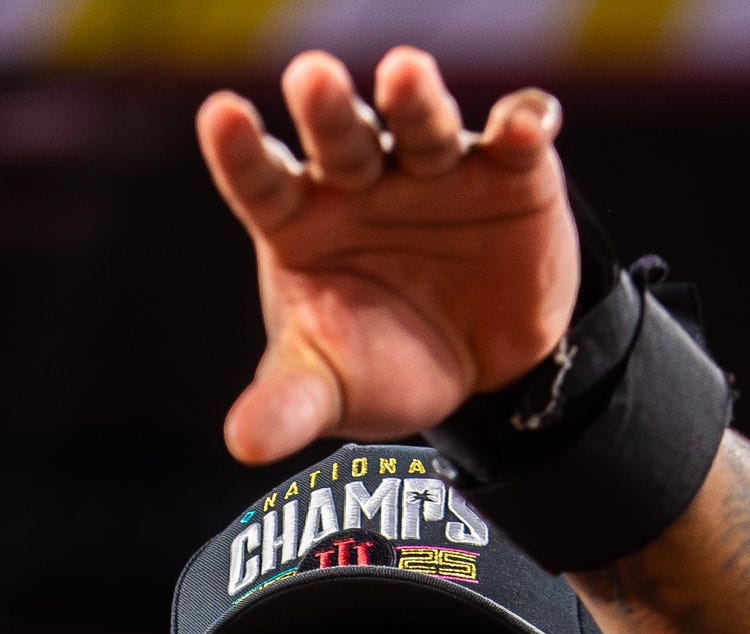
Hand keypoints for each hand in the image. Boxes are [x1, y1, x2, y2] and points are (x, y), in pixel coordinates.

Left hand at [199, 48, 576, 464]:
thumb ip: (289, 405)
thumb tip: (244, 444)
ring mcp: (437, 169)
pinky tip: (529, 126)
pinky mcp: (510, 172)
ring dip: (416, 100)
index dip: (241, 151)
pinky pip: (517, 141)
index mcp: (301, 223)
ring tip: (406, 74)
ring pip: (420, 124)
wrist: (487, 373)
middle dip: (328, 109)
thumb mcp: (332, 390)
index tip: (220, 115)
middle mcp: (363, 180)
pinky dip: (525, 126)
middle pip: (340, 137)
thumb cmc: (385, 363)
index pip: (261, 182)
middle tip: (311, 77)